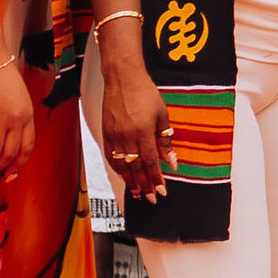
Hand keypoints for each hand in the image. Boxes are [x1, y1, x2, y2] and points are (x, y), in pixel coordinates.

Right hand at [98, 63, 171, 202]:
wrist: (123, 79)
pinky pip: (111, 157)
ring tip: (137, 193)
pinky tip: (124, 176)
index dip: (156, 179)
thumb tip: (171, 161)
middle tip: (150, 198)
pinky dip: (118, 169)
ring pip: (121, 165)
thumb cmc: (145, 93)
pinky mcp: (105, 133)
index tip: (161, 192)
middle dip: (143, 185)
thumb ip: (165, 140)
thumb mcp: (162, 115)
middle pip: (135, 168)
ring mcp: (114, 136)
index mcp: (143, 132)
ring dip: (129, 181)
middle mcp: (126, 137)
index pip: (150, 162)